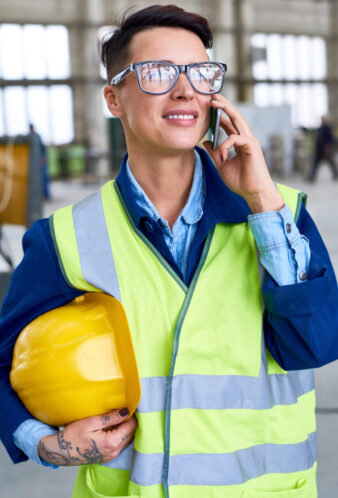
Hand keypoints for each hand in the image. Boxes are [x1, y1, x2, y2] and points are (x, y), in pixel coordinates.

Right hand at [38, 408, 136, 465]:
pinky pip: (120, 444)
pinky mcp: (107, 457)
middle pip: (131, 433)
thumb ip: (110, 418)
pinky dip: (120, 435)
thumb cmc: (73, 435)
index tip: (129, 405)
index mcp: (111, 442)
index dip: (132, 414)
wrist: (60, 451)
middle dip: (130, 421)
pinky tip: (112, 427)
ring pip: (126, 439)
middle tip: (123, 409)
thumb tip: (126, 411)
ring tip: (117, 416)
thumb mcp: (91, 422)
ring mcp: (111, 456)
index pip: (131, 426)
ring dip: (125, 428)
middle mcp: (114, 451)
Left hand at [203, 94, 283, 212]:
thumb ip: (215, 153)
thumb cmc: (241, 181)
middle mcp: (245, 139)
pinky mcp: (252, 147)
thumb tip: (206, 141)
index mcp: (239, 143)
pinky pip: (236, 139)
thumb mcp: (222, 165)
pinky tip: (222, 152)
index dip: (219, 114)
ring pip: (238, 120)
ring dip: (226, 110)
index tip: (208, 106)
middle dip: (223, 105)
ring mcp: (250, 141)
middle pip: (234, 116)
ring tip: (214, 103)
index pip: (229, 124)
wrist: (253, 193)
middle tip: (211, 96)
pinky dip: (226, 143)